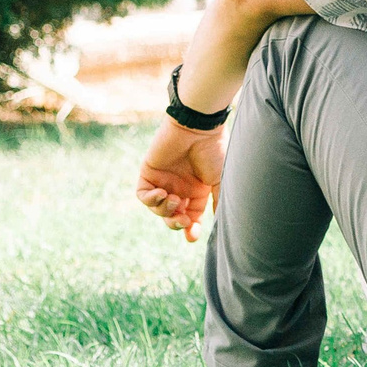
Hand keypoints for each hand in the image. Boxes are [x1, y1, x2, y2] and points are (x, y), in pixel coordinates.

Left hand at [135, 120, 224, 241]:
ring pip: (157, 209)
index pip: (191, 218)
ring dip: (165, 210)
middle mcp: (180, 189)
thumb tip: (224, 225)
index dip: (190, 230)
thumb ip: (219, 202)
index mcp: (197, 192)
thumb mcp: (220, 182)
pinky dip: (150, 200)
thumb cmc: (214, 153)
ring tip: (175, 199)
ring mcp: (163, 182)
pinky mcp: (148, 173)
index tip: (192, 237)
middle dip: (175, 223)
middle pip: (172, 217)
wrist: (199, 129)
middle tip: (183, 220)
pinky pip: (143, 195)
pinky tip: (162, 194)